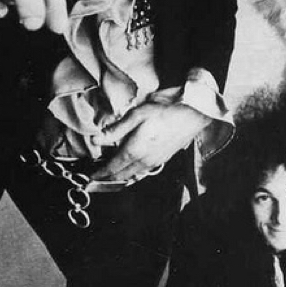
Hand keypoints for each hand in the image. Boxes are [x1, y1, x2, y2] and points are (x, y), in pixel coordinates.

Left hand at [89, 103, 210, 182]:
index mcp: (135, 150)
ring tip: (111, 172)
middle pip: (122, 175)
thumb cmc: (165, 109)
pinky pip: (144, 171)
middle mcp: (144, 160)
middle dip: (108, 177)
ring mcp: (156, 161)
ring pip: (134, 175)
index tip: (91, 175)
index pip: (113, 168)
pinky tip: (131, 166)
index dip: (100, 173)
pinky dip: (133, 172)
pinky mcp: (164, 158)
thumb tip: (97, 140)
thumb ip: (116, 129)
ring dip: (121, 176)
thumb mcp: (137, 114)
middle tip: (98, 175)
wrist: (194, 112)